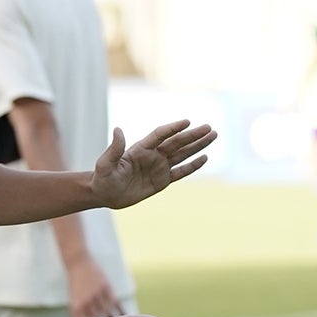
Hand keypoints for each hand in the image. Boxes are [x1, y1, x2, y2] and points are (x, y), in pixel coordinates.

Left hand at [66, 255, 120, 316]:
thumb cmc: (75, 284)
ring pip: (109, 314)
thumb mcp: (73, 299)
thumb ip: (79, 313)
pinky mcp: (106, 288)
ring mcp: (97, 295)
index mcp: (76, 307)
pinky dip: (122, 312)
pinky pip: (116, 304)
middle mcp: (86, 302)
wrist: (78, 263)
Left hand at [90, 121, 216, 208]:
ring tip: (213, 135)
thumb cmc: (102, 178)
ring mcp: (159, 167)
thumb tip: (118, 130)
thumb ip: (114, 148)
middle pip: (177, 142)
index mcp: (140, 149)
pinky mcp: (162, 180)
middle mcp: (153, 155)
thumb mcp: (105, 164)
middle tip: (209, 127)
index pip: (160, 135)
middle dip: (193, 135)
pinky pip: (181, 172)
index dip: (173, 128)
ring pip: (182, 154)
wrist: (104, 195)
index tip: (187, 122)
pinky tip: (205, 158)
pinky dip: (193, 166)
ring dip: (198, 145)